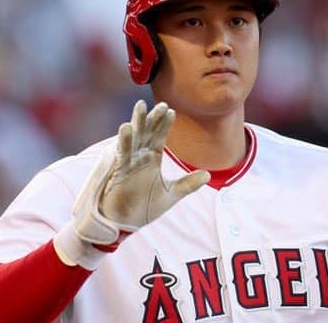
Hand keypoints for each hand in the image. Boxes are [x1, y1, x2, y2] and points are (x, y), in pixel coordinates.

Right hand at [70, 100, 209, 245]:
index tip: (171, 111)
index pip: (159, 137)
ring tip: (140, 106)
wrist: (125, 224)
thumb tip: (208, 175)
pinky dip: (124, 141)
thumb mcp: (171, 194)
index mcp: (152, 159)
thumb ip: (188, 184)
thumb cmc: (144, 208)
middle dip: (153, 118)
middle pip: (147, 132)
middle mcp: (140, 157)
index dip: (164, 124)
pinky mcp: (119, 171)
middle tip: (161, 104)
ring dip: (137, 123)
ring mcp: (129, 162)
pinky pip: (122, 154)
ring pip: (134, 138)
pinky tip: (126, 128)